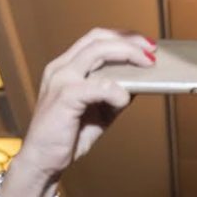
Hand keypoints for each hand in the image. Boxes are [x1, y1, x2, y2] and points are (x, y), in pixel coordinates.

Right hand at [0, 29, 155, 196]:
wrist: (43, 160)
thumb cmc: (70, 135)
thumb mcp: (99, 110)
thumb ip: (115, 93)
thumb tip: (142, 81)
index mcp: (66, 67)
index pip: (95, 39)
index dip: (122, 36)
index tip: (146, 44)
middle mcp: (61, 68)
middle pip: (97, 39)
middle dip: (129, 40)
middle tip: (153, 50)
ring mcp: (61, 80)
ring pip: (97, 52)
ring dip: (127, 54)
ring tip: (148, 65)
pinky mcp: (64, 97)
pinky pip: (97, 86)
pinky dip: (116, 90)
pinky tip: (125, 99)